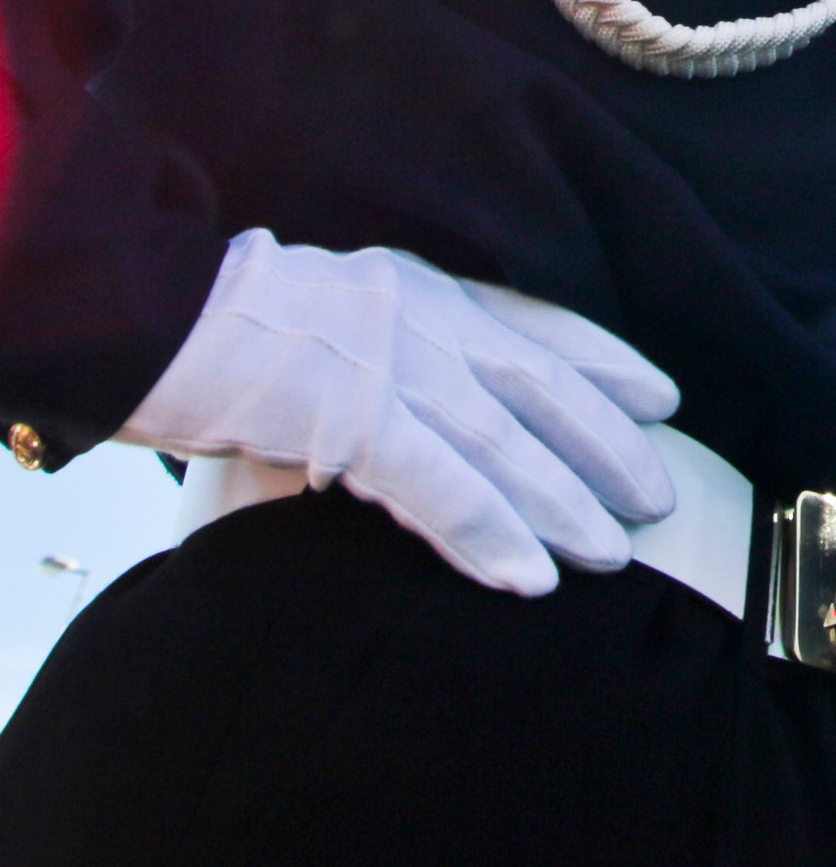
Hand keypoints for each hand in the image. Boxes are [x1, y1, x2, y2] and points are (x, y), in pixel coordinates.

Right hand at [118, 228, 679, 596]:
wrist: (141, 311)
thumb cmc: (219, 325)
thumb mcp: (332, 313)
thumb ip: (391, 346)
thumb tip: (431, 403)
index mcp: (423, 288)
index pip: (538, 322)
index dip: (605, 363)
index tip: (662, 398)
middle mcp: (425, 319)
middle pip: (543, 388)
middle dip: (608, 446)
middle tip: (660, 497)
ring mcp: (393, 367)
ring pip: (507, 444)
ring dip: (565, 504)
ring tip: (615, 554)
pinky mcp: (351, 420)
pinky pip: (440, 487)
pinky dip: (490, 533)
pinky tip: (529, 578)